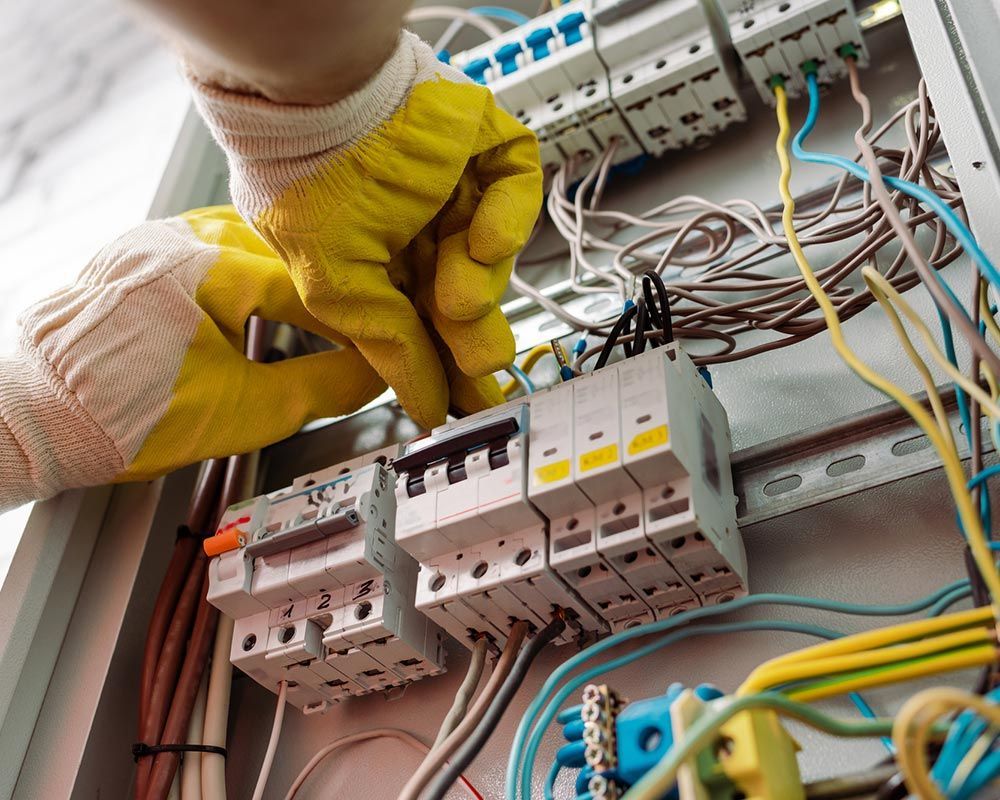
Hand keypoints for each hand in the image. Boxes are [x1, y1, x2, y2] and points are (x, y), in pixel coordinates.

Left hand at [2, 206, 393, 506]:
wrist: (40, 418)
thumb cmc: (123, 415)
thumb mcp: (245, 412)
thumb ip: (322, 388)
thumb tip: (372, 375)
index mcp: (212, 266)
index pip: (316, 287)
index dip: (359, 322)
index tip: (383, 346)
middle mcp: (183, 236)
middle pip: (290, 252)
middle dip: (329, 291)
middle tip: (360, 324)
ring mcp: (157, 238)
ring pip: (253, 239)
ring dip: (290, 273)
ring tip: (318, 311)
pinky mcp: (140, 252)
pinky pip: (214, 243)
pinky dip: (250, 267)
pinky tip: (261, 296)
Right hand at [190, 32, 542, 428]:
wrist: (317, 95)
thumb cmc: (305, 181)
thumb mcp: (339, 287)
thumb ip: (390, 347)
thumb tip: (424, 407)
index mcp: (373, 257)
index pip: (419, 318)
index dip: (443, 358)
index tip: (466, 400)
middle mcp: (414, 222)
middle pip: (462, 291)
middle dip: (472, 332)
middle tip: (481, 361)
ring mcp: (451, 181)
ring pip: (491, 249)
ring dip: (484, 280)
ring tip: (463, 295)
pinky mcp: (483, 142)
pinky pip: (514, 185)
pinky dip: (510, 217)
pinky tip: (485, 241)